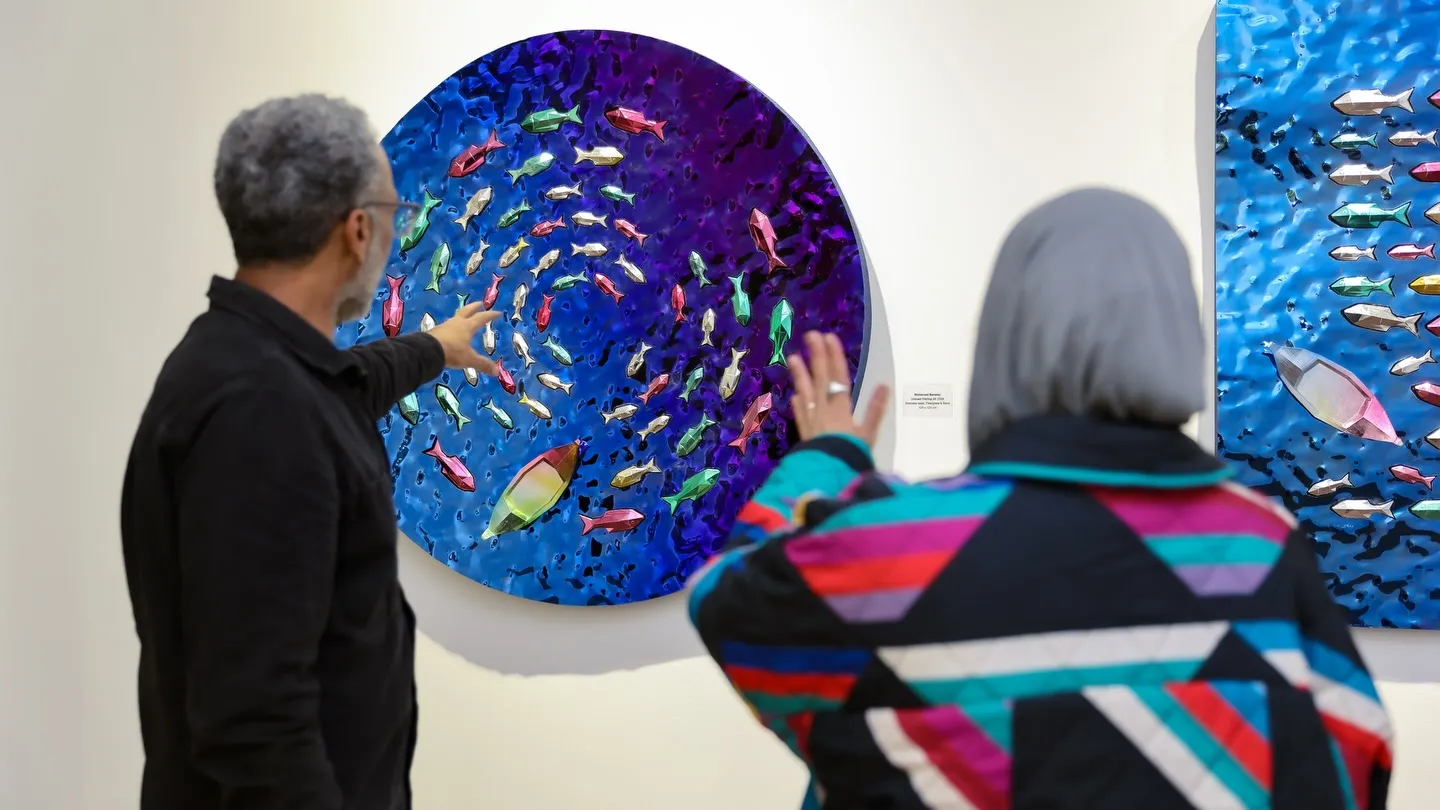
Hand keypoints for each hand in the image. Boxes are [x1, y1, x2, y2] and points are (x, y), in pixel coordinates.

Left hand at [427, 303, 499, 374]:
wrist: (427, 351)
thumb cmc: (451, 352)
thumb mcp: (469, 359)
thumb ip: (482, 364)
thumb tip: (497, 371)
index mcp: (467, 327)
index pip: (481, 318)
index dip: (490, 315)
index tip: (498, 312)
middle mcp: (456, 323)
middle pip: (467, 311)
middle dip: (474, 307)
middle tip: (479, 303)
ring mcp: (445, 326)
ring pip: (455, 318)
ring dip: (462, 316)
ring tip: (465, 317)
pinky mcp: (435, 331)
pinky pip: (447, 326)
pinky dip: (452, 326)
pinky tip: (451, 331)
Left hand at [787, 331, 888, 445]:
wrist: (828, 477)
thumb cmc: (851, 456)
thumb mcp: (869, 435)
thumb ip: (875, 410)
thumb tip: (884, 385)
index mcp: (841, 409)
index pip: (838, 377)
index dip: (833, 356)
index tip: (828, 337)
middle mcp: (823, 410)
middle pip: (820, 379)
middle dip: (816, 356)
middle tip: (810, 335)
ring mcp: (811, 421)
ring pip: (805, 392)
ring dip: (800, 374)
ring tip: (792, 357)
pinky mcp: (804, 434)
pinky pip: (800, 414)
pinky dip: (798, 403)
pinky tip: (795, 395)